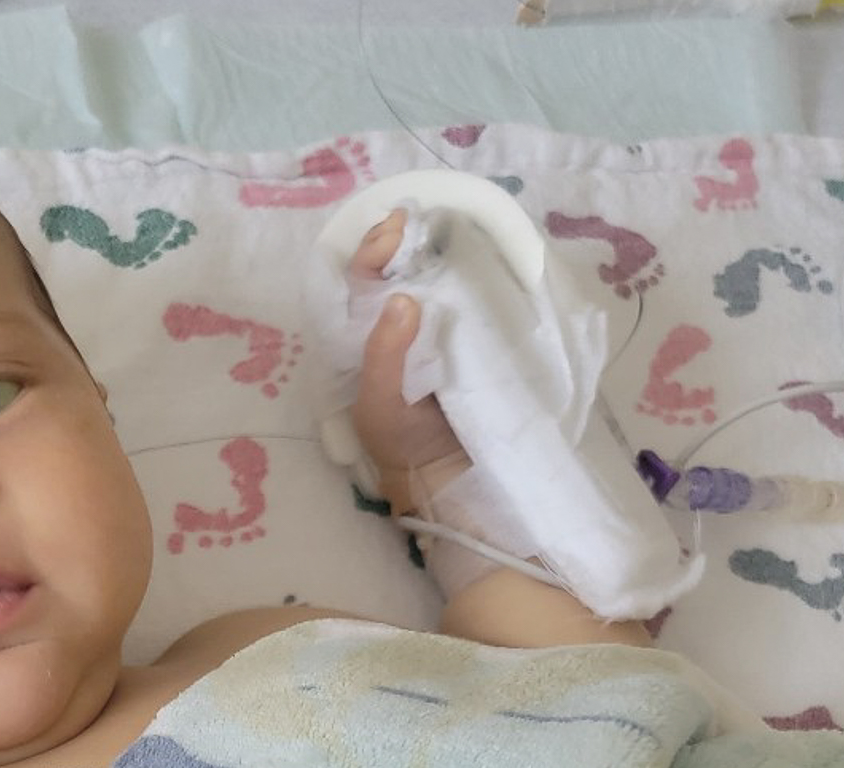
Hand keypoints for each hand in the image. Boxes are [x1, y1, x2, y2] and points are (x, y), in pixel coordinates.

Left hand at [345, 210, 467, 516]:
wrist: (443, 475)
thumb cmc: (398, 439)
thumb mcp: (380, 401)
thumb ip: (385, 353)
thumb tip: (403, 296)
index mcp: (366, 339)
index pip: (363, 283)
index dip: (374, 251)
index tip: (394, 227)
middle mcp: (396, 329)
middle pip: (396, 273)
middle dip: (404, 241)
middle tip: (419, 217)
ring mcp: (432, 334)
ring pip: (429, 284)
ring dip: (436, 254)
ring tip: (448, 228)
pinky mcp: (465, 344)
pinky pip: (464, 305)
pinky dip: (469, 280)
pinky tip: (481, 260)